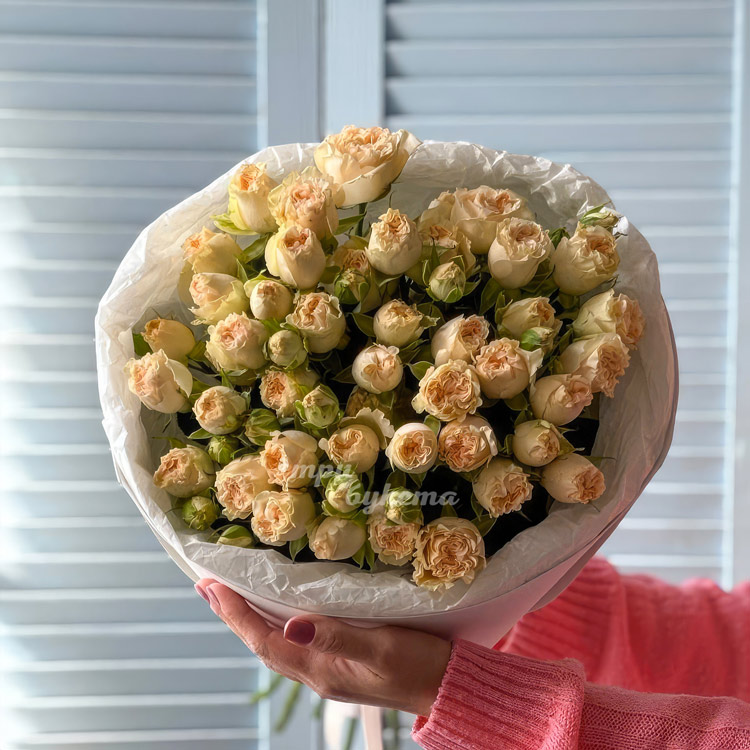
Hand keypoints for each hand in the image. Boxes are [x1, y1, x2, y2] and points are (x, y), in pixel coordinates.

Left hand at [195, 579, 451, 714]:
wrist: (447, 686)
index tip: (212, 587)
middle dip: (232, 615)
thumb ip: (337, 637)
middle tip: (206, 585)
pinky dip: (275, 622)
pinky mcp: (341, 661)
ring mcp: (327, 668)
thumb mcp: (382, 648)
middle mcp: (316, 672)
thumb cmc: (420, 665)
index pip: (264, 641)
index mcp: (321, 669)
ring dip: (249, 618)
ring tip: (230, 594)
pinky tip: (276, 610)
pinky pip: (295, 641)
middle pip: (262, 643)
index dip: (236, 614)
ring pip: (276, 642)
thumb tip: (291, 625)